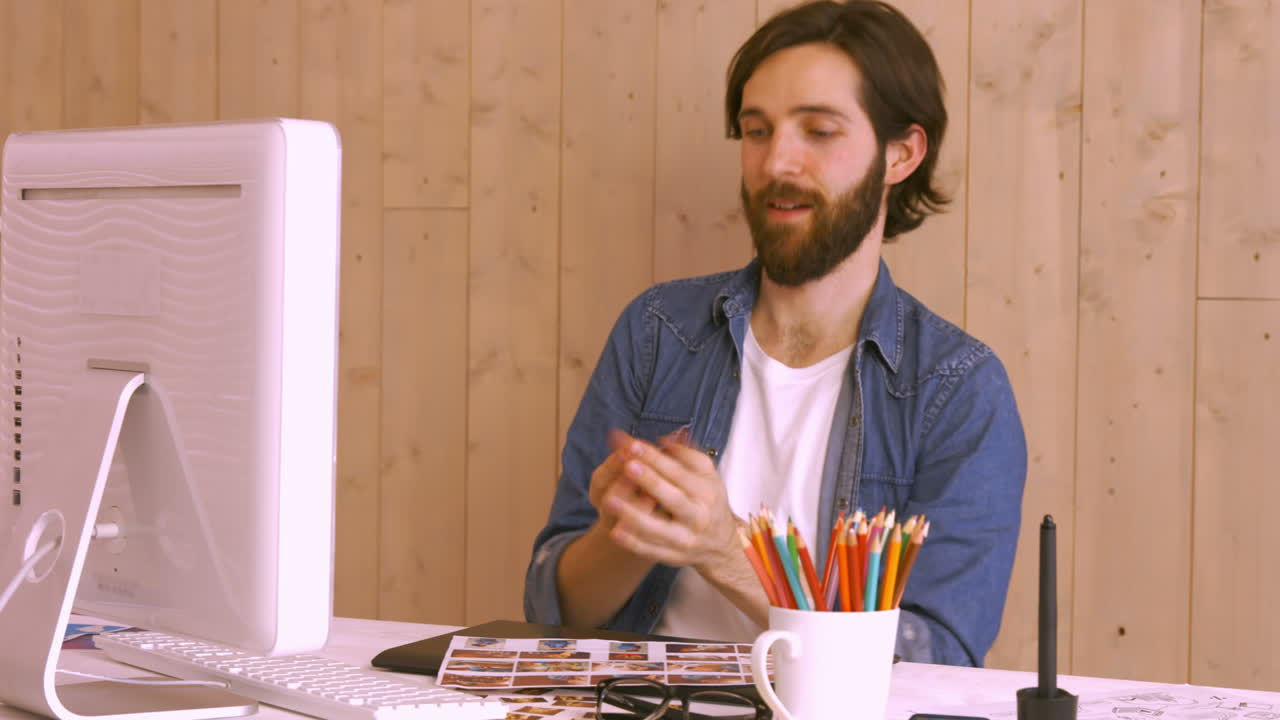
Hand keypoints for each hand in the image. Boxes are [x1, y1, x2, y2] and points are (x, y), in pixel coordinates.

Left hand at [598, 430, 740, 573]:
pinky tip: (615, 531)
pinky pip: (651, 550)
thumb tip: (664, 439)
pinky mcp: (673, 556)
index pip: (679, 472)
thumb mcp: (708, 475)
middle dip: (649, 481)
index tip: (633, 444)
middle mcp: (697, 516)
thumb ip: (687, 454)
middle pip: (672, 498)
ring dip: (633, 514)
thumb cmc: (708, 500)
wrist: (721, 545)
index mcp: (706, 492)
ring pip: (658, 528)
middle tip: (626, 465)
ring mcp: (685, 539)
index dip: (655, 458)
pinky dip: (633, 542)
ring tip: (610, 500)